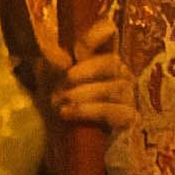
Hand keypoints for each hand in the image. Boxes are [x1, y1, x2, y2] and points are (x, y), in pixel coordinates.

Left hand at [37, 11, 134, 134]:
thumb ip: (51, 62)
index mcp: (100, 55)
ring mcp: (127, 96)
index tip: (76, 52)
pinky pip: (117, 112)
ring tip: (60, 104)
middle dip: (84, 72)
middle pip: (112, 61)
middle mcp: (119, 72)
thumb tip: (61, 56)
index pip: (109, 30)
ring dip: (83, 94)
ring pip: (115, 87)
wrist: (59, 143)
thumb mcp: (46, 79)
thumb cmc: (56, 104)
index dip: (94, 36)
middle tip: (61, 85)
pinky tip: (69, 114)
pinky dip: (90, 111)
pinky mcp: (128, 119)